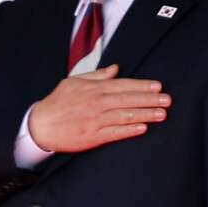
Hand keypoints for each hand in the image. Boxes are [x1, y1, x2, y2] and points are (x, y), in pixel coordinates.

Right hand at [28, 63, 169, 153]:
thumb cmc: (57, 103)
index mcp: (93, 88)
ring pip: (125, 115)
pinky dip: (129, 131)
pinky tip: (142, 128)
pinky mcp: (91, 137)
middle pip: (128, 99)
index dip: (142, 86)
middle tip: (167, 100)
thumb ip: (96, 76)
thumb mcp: (74, 82)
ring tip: (162, 114)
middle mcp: (96, 103)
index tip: (158, 86)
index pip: (123, 85)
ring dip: (145, 114)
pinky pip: (114, 133)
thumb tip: (115, 69)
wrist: (40, 125)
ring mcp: (95, 120)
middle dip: (150, 99)